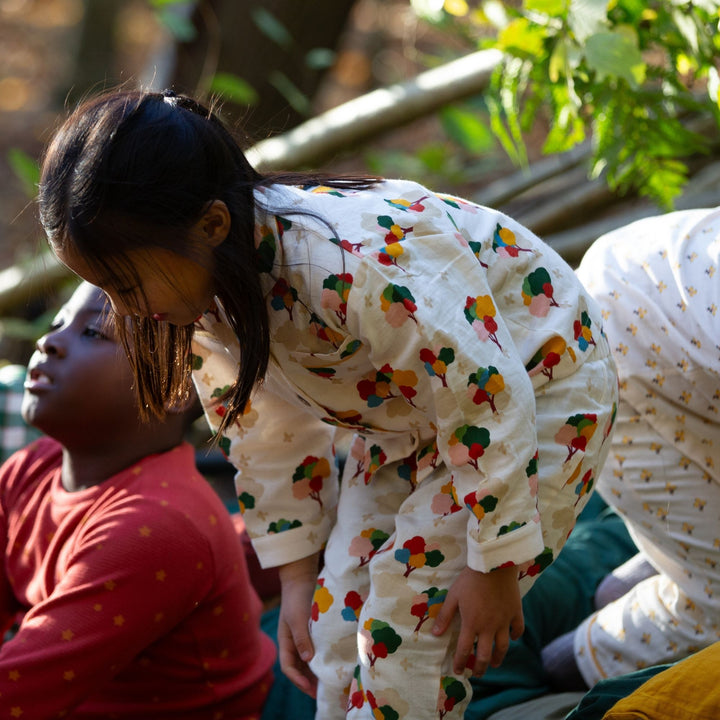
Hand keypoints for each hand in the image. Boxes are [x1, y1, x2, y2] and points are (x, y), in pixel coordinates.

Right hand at [277, 553, 319, 696]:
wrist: (302, 577)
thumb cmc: (296, 597)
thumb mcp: (297, 617)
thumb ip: (301, 638)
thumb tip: (308, 660)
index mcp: (285, 641)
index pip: (288, 667)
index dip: (298, 680)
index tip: (311, 689)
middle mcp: (294, 642)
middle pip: (300, 668)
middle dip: (310, 682)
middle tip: (325, 692)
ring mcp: (304, 637)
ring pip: (309, 661)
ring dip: (318, 672)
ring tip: (331, 682)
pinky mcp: (314, 631)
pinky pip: (318, 649)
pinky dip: (324, 658)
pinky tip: (335, 662)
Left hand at [432, 564, 523, 676]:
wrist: (493, 565)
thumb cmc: (470, 579)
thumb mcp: (453, 596)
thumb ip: (445, 615)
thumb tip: (436, 634)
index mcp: (472, 624)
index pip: (464, 650)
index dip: (460, 662)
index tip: (458, 671)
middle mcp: (489, 627)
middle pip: (484, 654)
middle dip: (479, 667)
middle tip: (477, 674)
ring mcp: (504, 621)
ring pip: (503, 646)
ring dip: (498, 658)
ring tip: (495, 663)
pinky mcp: (515, 612)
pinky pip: (518, 629)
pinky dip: (516, 636)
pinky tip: (513, 638)